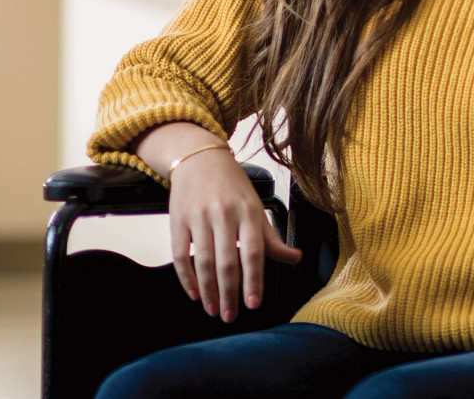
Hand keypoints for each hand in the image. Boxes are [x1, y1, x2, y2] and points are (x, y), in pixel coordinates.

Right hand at [134, 123, 301, 322]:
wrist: (199, 158)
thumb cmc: (232, 186)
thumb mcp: (256, 208)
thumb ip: (272, 238)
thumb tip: (295, 258)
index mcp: (248, 212)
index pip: (254, 252)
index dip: (254, 280)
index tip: (254, 304)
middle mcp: (224, 215)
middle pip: (227, 261)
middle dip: (230, 293)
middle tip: (230, 316)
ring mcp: (199, 217)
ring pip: (203, 260)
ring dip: (208, 289)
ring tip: (213, 309)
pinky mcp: (178, 220)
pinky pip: (180, 254)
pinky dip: (186, 277)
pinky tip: (194, 293)